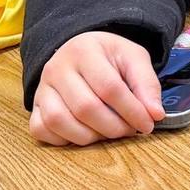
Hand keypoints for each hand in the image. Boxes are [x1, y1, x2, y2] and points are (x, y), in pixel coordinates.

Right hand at [30, 31, 164, 145]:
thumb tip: (155, 114)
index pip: (110, 87)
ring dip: (90, 136)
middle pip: (85, 107)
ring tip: (109, 132)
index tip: (148, 124)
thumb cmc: (108, 56)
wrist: (79, 50)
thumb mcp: (133, 58)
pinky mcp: (34, 106)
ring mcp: (42, 88)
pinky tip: (84, 133)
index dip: (132, 110)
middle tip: (130, 130)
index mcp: (85, 50)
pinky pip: (41, 130)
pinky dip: (64, 139)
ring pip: (60, 121)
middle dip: (114, 127)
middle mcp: (57, 67)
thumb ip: (147, 84)